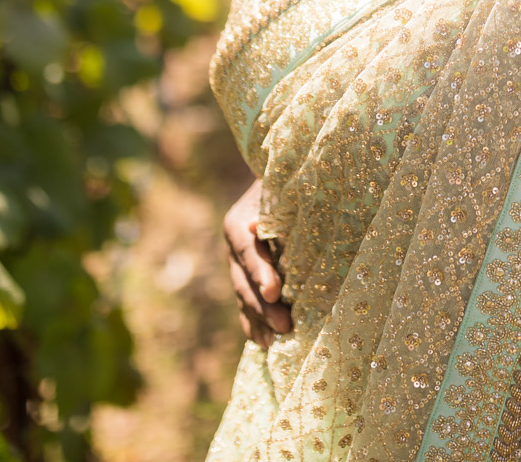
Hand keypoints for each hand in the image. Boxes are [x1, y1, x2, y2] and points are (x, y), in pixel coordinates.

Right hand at [222, 179, 290, 346]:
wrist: (281, 179)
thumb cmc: (287, 184)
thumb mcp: (281, 192)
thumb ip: (274, 211)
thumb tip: (256, 227)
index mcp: (237, 224)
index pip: (248, 252)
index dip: (260, 273)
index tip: (275, 293)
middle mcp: (233, 247)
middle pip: (244, 281)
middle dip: (264, 306)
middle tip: (285, 326)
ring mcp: (236, 265)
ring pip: (244, 297)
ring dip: (259, 320)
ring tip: (275, 342)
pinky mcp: (246, 277)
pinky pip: (246, 303)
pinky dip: (254, 323)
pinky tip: (262, 342)